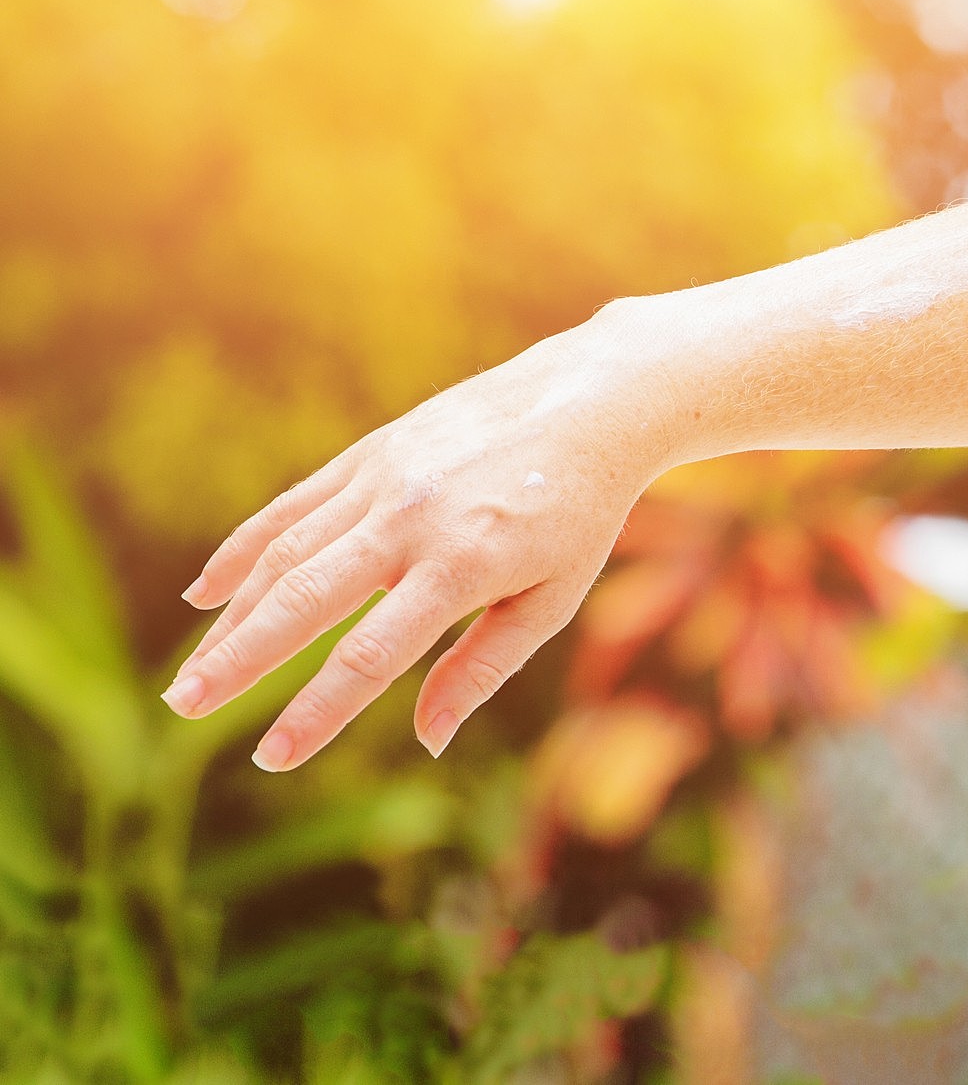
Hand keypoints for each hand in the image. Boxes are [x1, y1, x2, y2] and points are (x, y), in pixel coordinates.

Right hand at [166, 300, 678, 769]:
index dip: (316, 713)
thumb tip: (428, 741)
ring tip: (193, 675)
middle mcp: (412, 519)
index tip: (273, 760)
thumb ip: (484, 668)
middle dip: (237, 660)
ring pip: (286, 554)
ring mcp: (384, 479)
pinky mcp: (372, 451)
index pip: (370, 655)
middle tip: (183, 708)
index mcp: (463, 565)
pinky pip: (292, 507)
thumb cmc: (580, 513)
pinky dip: (244, 550)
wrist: (591, 401)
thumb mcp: (552, 599)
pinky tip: (205, 594)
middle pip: (303, 600)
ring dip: (232, 616)